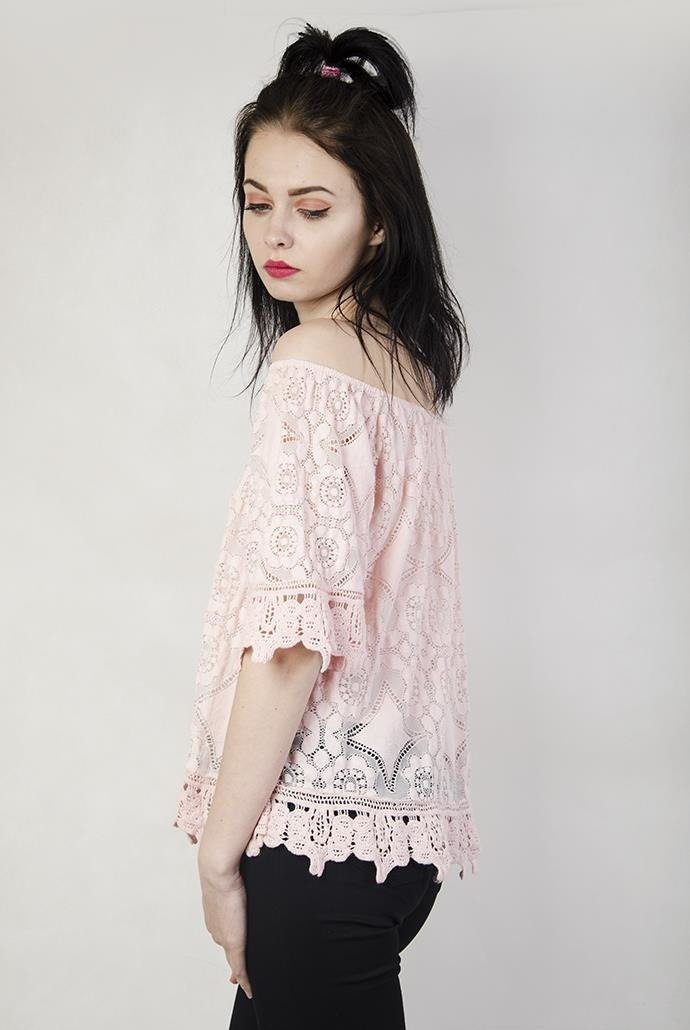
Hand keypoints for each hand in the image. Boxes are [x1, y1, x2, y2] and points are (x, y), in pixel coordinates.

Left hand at [198, 867, 252, 999]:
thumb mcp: (232, 878)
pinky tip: (249, 989)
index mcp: (214, 915)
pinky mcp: (233, 942)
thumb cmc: (225, 867)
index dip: (228, 947)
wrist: (217, 871)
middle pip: (227, 950)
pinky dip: (245, 980)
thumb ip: (236, 883)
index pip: (223, 935)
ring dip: (240, 969)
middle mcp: (216, 928)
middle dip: (233, 962)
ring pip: (233, 959)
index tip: (230, 955)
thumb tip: (241, 872)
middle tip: (238, 977)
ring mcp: (223, 937)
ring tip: (245, 982)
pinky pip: (240, 967)